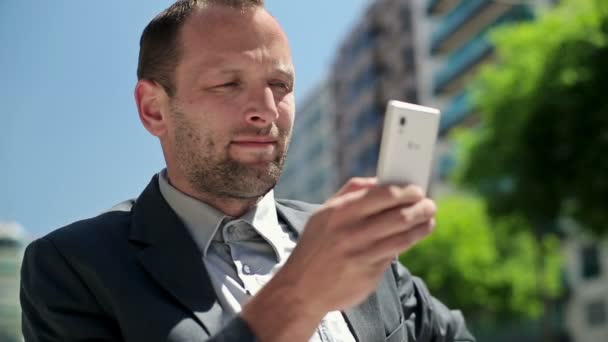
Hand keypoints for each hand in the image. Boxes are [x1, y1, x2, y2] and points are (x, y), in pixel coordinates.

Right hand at [241, 178, 435, 341]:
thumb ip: (349, 193)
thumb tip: (380, 181)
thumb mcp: (322, 215)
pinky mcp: (368, 275)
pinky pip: (393, 255)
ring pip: (402, 237)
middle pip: (398, 216)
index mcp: (338, 212)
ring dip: (422, 227)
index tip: (416, 189)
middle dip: (421, 208)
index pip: (382, 195)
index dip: (405, 191)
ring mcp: (360, 255)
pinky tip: (414, 237)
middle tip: (429, 204)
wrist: (301, 289)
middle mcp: (349, 233)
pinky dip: (407, 243)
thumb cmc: (316, 246)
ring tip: (429, 220)